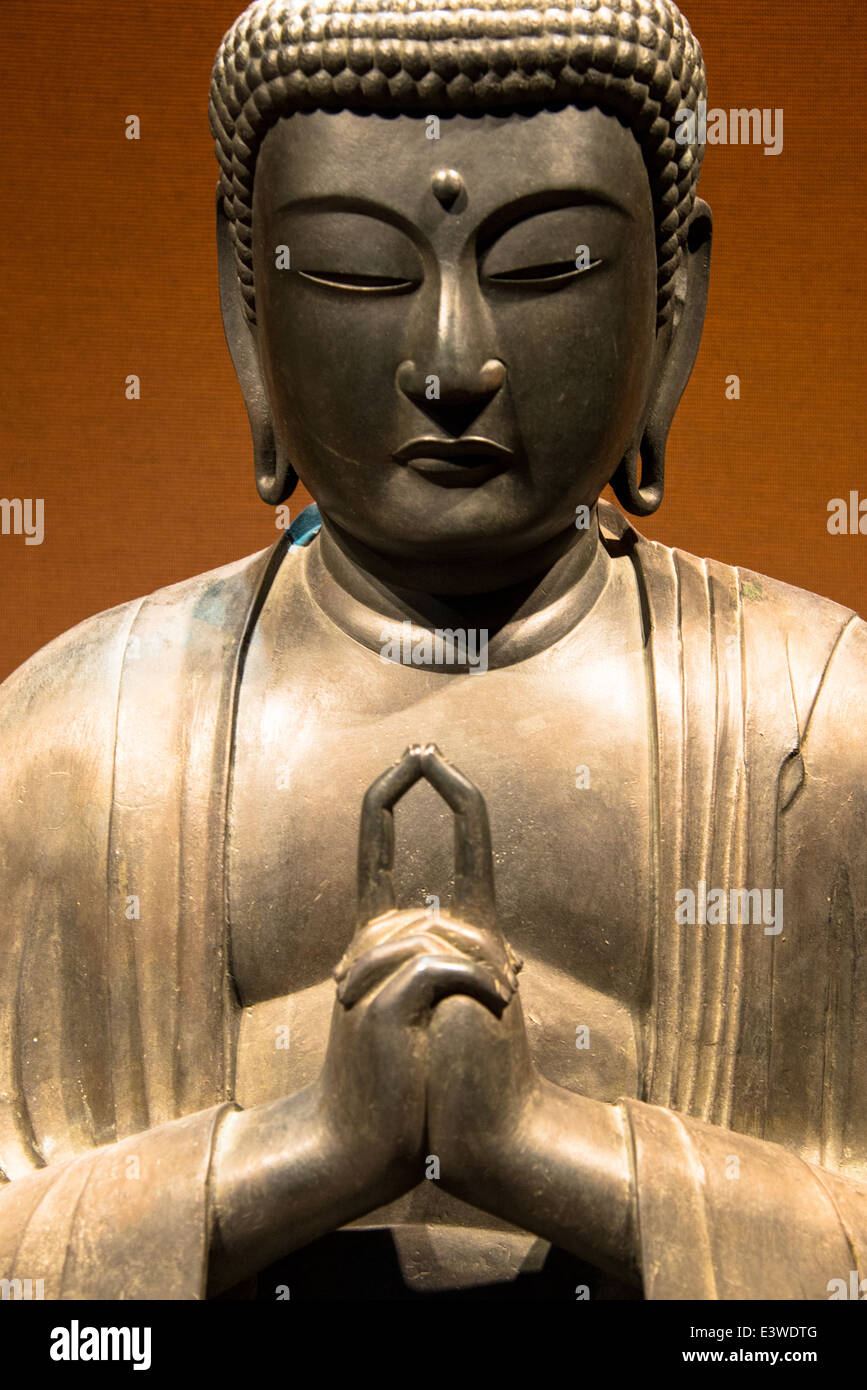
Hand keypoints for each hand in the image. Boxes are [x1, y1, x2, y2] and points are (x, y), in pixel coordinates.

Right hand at [311, 745, 517, 1213]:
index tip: (418, 751)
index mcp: (375, 933)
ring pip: (444, 936)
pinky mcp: (379, 1004)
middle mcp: (364, 943)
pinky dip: (480, 989)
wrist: (370, 1138)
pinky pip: (444, 969)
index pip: (376, 840)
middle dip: (482, 950)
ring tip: (499, 1020)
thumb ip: (451, 964)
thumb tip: (500, 948)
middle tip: (503, 1002)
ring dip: (486, 977)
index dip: (396, 788)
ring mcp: (365, 972)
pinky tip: (497, 1015)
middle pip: (435, 904)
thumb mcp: (436, 1006)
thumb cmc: (416, 1072)